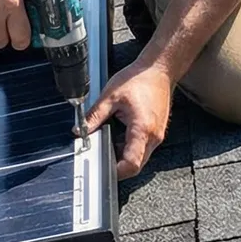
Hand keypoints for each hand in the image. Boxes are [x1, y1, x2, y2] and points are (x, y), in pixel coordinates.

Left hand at [84, 60, 174, 178]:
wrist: (159, 70)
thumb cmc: (140, 79)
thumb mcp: (110, 96)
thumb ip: (94, 116)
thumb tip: (81, 130)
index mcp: (142, 129)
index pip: (132, 164)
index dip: (116, 171)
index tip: (102, 169)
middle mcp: (153, 136)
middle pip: (136, 165)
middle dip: (118, 164)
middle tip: (100, 155)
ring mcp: (157, 135)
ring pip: (140, 157)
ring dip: (123, 155)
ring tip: (108, 140)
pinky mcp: (157, 131)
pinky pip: (143, 147)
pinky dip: (130, 146)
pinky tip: (119, 133)